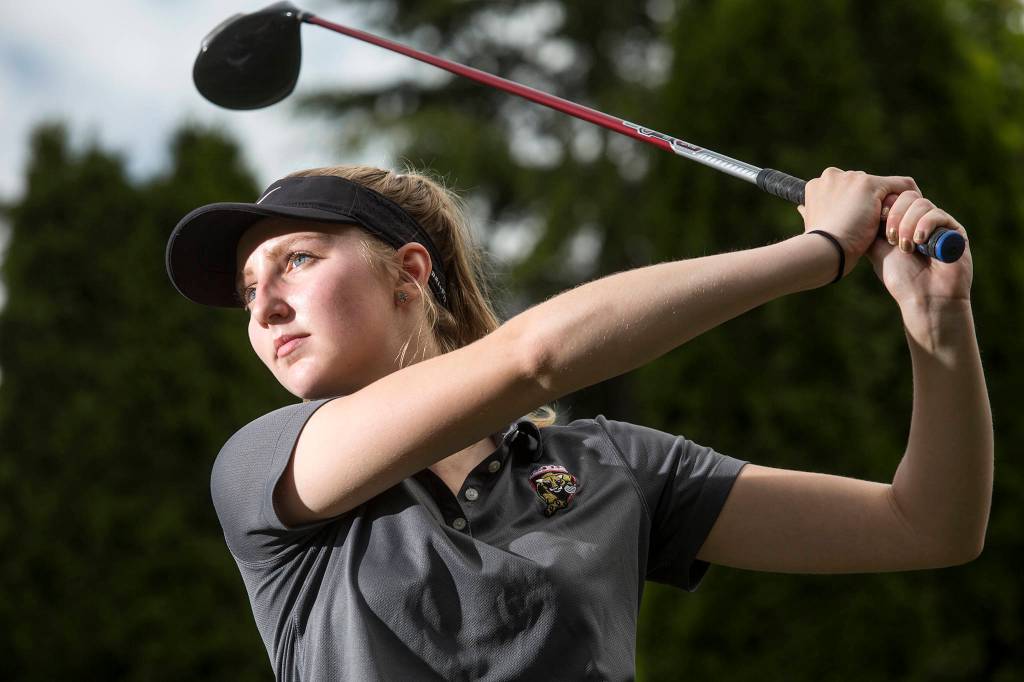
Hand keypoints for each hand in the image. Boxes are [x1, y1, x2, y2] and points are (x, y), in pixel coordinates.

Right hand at [797, 168, 917, 276]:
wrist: (825, 249)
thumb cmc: (817, 244)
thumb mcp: (812, 223)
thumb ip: (812, 210)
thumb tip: (802, 208)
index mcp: (816, 185)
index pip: (844, 187)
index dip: (853, 203)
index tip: (860, 219)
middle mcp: (832, 176)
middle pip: (862, 184)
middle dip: (870, 202)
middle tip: (877, 225)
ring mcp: (851, 179)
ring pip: (880, 186)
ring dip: (885, 203)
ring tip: (888, 226)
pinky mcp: (869, 185)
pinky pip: (900, 185)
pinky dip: (909, 197)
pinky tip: (910, 215)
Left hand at [867, 190, 972, 306]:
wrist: (925, 298)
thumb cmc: (902, 278)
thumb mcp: (878, 251)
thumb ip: (873, 230)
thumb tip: (865, 211)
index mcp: (904, 224)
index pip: (895, 198)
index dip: (886, 207)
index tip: (878, 222)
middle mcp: (921, 221)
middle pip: (908, 197)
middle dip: (896, 216)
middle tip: (891, 238)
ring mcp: (939, 225)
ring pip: (922, 204)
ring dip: (908, 224)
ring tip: (906, 247)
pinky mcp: (955, 231)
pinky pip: (938, 214)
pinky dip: (925, 225)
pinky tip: (919, 242)